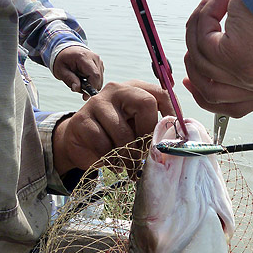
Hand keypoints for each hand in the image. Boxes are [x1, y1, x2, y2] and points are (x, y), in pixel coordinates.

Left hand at [52, 46, 103, 92]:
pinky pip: (99, 78)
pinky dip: (92, 82)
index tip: (85, 96)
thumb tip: (77, 88)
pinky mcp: (100, 65)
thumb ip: (69, 79)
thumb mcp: (61, 70)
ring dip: (91, 85)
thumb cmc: (62, 59)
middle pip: (99, 79)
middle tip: (78, 88)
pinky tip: (84, 78)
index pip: (94, 75)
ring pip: (100, 80)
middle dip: (90, 87)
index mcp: (84, 57)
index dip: (92, 88)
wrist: (66, 50)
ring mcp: (98, 61)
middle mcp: (94, 57)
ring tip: (79, 81)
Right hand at [52, 80, 172, 177]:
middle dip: (147, 133)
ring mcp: (97, 102)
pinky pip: (103, 144)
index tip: (172, 135)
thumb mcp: (135, 128)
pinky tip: (111, 161)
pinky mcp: (82, 119)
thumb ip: (150, 128)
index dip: (171, 113)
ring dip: (128, 153)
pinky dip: (110, 157)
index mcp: (134, 89)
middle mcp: (116, 90)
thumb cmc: (112, 135)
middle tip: (144, 151)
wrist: (79, 142)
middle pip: (145, 103)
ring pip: (123, 131)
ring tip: (128, 163)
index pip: (160, 93)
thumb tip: (172, 141)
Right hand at [183, 0, 252, 117]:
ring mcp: (249, 76)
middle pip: (212, 93)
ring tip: (211, 3)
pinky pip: (202, 43)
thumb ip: (252, 54)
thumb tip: (220, 53)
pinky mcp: (235, 58)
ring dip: (198, 30)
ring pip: (201, 64)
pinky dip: (204, 17)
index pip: (236, 107)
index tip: (191, 81)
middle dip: (194, 67)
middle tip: (192, 39)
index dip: (207, 95)